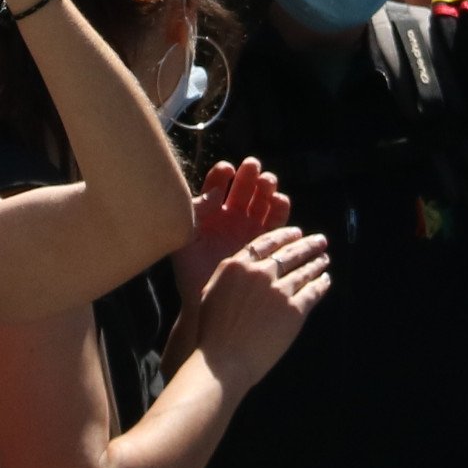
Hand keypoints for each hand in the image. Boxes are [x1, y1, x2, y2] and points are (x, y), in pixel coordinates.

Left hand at [180, 157, 291, 291]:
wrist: (207, 299)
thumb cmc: (191, 270)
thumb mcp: (186, 238)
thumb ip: (196, 212)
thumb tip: (217, 193)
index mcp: (210, 211)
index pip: (217, 184)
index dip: (222, 174)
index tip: (227, 170)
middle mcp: (231, 215)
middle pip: (244, 187)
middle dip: (249, 175)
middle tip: (253, 167)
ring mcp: (250, 226)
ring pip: (262, 200)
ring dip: (267, 188)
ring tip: (267, 183)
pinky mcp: (266, 241)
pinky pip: (277, 221)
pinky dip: (280, 209)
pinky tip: (279, 201)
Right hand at [190, 224, 332, 395]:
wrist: (224, 361)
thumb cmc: (212, 332)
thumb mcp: (211, 293)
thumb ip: (230, 275)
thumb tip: (245, 265)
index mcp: (237, 265)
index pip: (267, 242)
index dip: (285, 236)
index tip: (297, 232)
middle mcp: (260, 273)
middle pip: (290, 252)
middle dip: (308, 245)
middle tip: (320, 241)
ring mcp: (279, 291)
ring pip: (305, 271)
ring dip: (317, 263)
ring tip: (324, 259)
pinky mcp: (295, 310)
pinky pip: (313, 291)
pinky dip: (321, 284)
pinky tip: (325, 281)